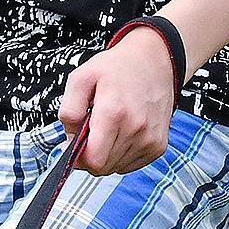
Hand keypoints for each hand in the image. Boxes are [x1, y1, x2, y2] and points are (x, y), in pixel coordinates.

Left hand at [59, 27, 177, 175]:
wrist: (154, 61)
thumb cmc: (117, 68)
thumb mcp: (81, 78)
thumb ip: (69, 111)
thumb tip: (69, 141)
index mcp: (113, 113)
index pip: (93, 161)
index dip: (79, 158)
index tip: (76, 145)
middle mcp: (135, 129)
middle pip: (103, 167)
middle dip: (92, 154)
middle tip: (93, 131)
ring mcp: (150, 139)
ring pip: (116, 168)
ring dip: (107, 154)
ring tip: (110, 128)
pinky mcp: (158, 145)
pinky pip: (131, 165)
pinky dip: (122, 154)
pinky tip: (122, 133)